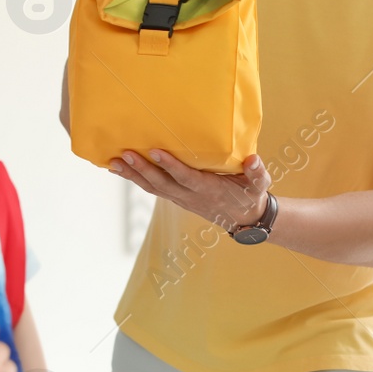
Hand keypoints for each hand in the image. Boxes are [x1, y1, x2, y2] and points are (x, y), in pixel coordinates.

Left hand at [110, 149, 271, 232]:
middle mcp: (190, 196)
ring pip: (153, 187)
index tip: (155, 152)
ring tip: (113, 163)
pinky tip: (121, 169)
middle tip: (124, 154)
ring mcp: (181, 198)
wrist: (244, 219)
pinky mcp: (176, 197)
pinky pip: (153, 188)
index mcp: (209, 189)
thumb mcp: (259, 184)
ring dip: (133, 176)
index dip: (171, 166)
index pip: (186, 177)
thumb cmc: (251, 195)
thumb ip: (257, 173)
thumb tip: (254, 160)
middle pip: (162, 184)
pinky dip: (136, 179)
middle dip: (142, 170)